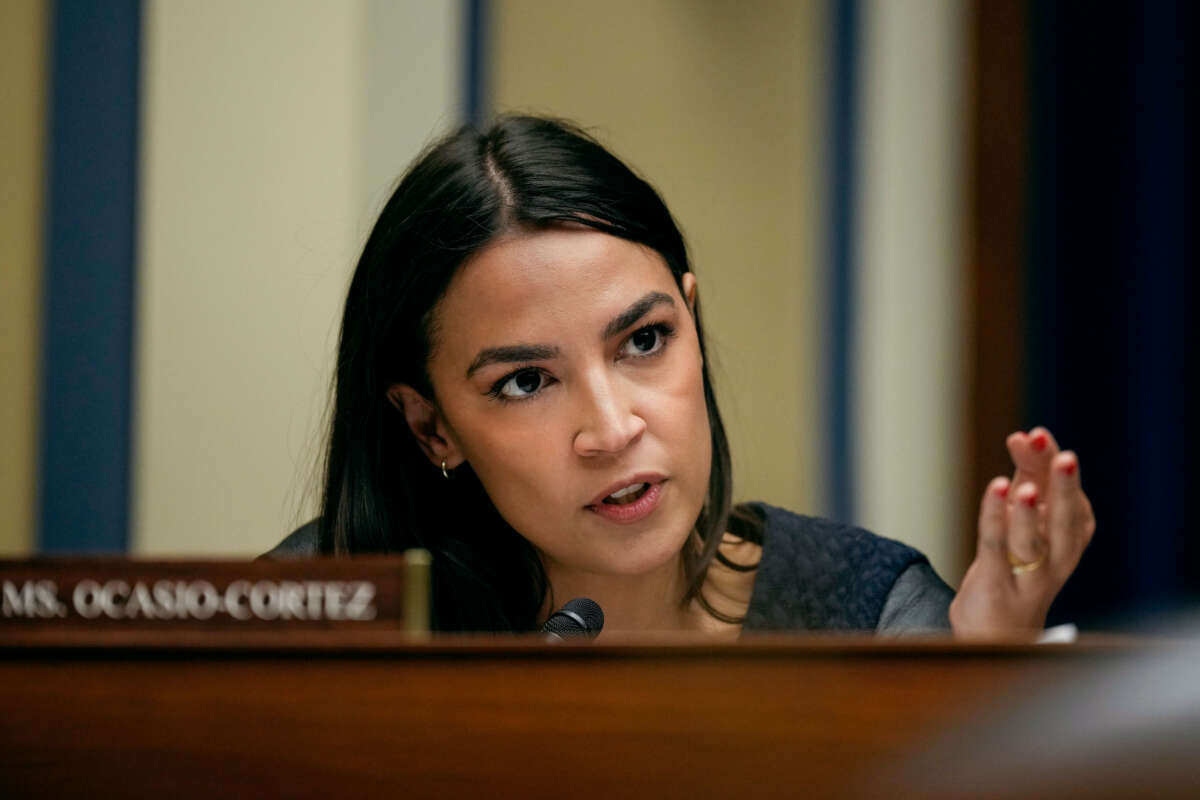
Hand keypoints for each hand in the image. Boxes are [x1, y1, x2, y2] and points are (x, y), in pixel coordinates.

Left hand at [949, 427, 1094, 638]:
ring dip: (1029, 512)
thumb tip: (1024, 440)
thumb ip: (1026, 483)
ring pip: (1033, 541)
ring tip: (1022, 484)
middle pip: (1064, 522)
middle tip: (1064, 456)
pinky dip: (995, 518)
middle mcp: (1056, 561)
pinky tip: (995, 490)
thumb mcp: (1024, 523)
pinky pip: (996, 548)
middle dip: (1063, 488)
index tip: (1041, 436)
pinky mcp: (997, 587)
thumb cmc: (1015, 571)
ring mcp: (1028, 577)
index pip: (1071, 503)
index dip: (1058, 470)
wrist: (996, 636)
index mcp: (1069, 543)